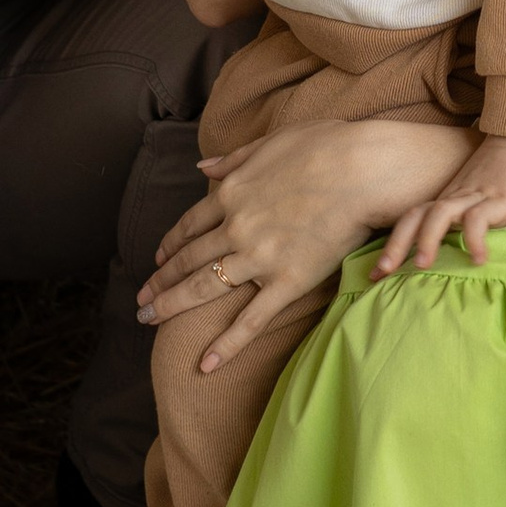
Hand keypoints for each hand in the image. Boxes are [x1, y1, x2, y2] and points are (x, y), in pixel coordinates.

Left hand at [141, 117, 470, 372]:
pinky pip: (251, 319)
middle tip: (140, 301)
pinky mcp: (288, 280)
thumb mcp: (271, 141)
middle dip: (160, 282)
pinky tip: (206, 364)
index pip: (190, 226)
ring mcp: (259, 256)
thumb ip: (234, 159)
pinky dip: (227, 344)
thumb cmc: (326, 146)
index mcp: (232, 193)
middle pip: (188, 259)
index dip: (170, 246)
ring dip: (172, 306)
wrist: (364, 167)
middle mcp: (236, 227)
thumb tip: (203, 167)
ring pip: (205, 287)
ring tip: (149, 322)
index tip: (158, 262)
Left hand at [376, 133, 505, 275]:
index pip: (411, 219)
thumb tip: (455, 252)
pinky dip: (474, 239)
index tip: (375, 274)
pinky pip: (480, 218)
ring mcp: (475, 195)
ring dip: (428, 239)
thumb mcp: (478, 196)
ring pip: (441, 213)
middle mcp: (454, 196)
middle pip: (416, 215)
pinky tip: (478, 260)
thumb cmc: (505, 170)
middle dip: (396, 244)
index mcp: (448, 198)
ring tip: (423, 266)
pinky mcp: (499, 197)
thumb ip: (465, 218)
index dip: (392, 244)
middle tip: (382, 272)